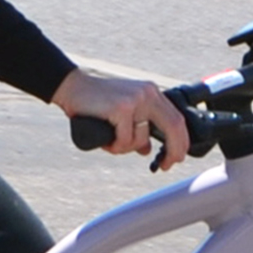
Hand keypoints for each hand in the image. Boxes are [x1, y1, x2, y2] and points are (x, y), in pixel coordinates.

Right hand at [53, 67, 192, 169]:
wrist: (72, 86)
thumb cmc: (95, 101)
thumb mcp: (123, 112)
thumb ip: (138, 126)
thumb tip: (147, 150)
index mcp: (151, 93)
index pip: (177, 119)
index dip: (180, 142)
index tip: (175, 158)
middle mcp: (147, 94)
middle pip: (173, 126)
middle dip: (173, 151)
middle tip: (166, 165)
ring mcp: (135, 100)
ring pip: (142, 139)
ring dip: (127, 149)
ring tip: (113, 144)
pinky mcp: (121, 108)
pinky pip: (125, 139)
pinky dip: (116, 147)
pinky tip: (106, 141)